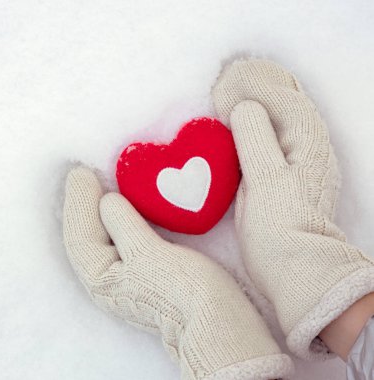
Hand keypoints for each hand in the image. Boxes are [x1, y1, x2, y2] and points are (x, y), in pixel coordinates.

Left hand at [63, 166, 291, 379]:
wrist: (215, 319)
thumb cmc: (182, 286)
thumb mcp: (149, 254)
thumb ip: (124, 225)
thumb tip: (107, 200)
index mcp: (101, 278)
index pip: (79, 233)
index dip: (79, 201)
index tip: (82, 171)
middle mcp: (106, 279)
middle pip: (84, 236)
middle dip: (81, 204)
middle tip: (81, 173)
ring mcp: (124, 276)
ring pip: (100, 237)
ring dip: (95, 210)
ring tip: (94, 185)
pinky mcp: (142, 270)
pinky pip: (118, 238)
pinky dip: (114, 219)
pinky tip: (119, 207)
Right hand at [212, 58, 373, 360]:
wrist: (293, 269)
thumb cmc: (277, 227)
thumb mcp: (265, 179)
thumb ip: (255, 138)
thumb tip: (243, 108)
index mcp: (307, 143)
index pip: (284, 98)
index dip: (254, 87)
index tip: (224, 83)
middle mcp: (309, 148)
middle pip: (286, 106)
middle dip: (258, 92)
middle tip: (227, 83)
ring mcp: (300, 164)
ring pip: (279, 124)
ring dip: (258, 109)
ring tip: (232, 100)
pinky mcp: (288, 179)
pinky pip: (272, 142)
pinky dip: (256, 131)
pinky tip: (241, 132)